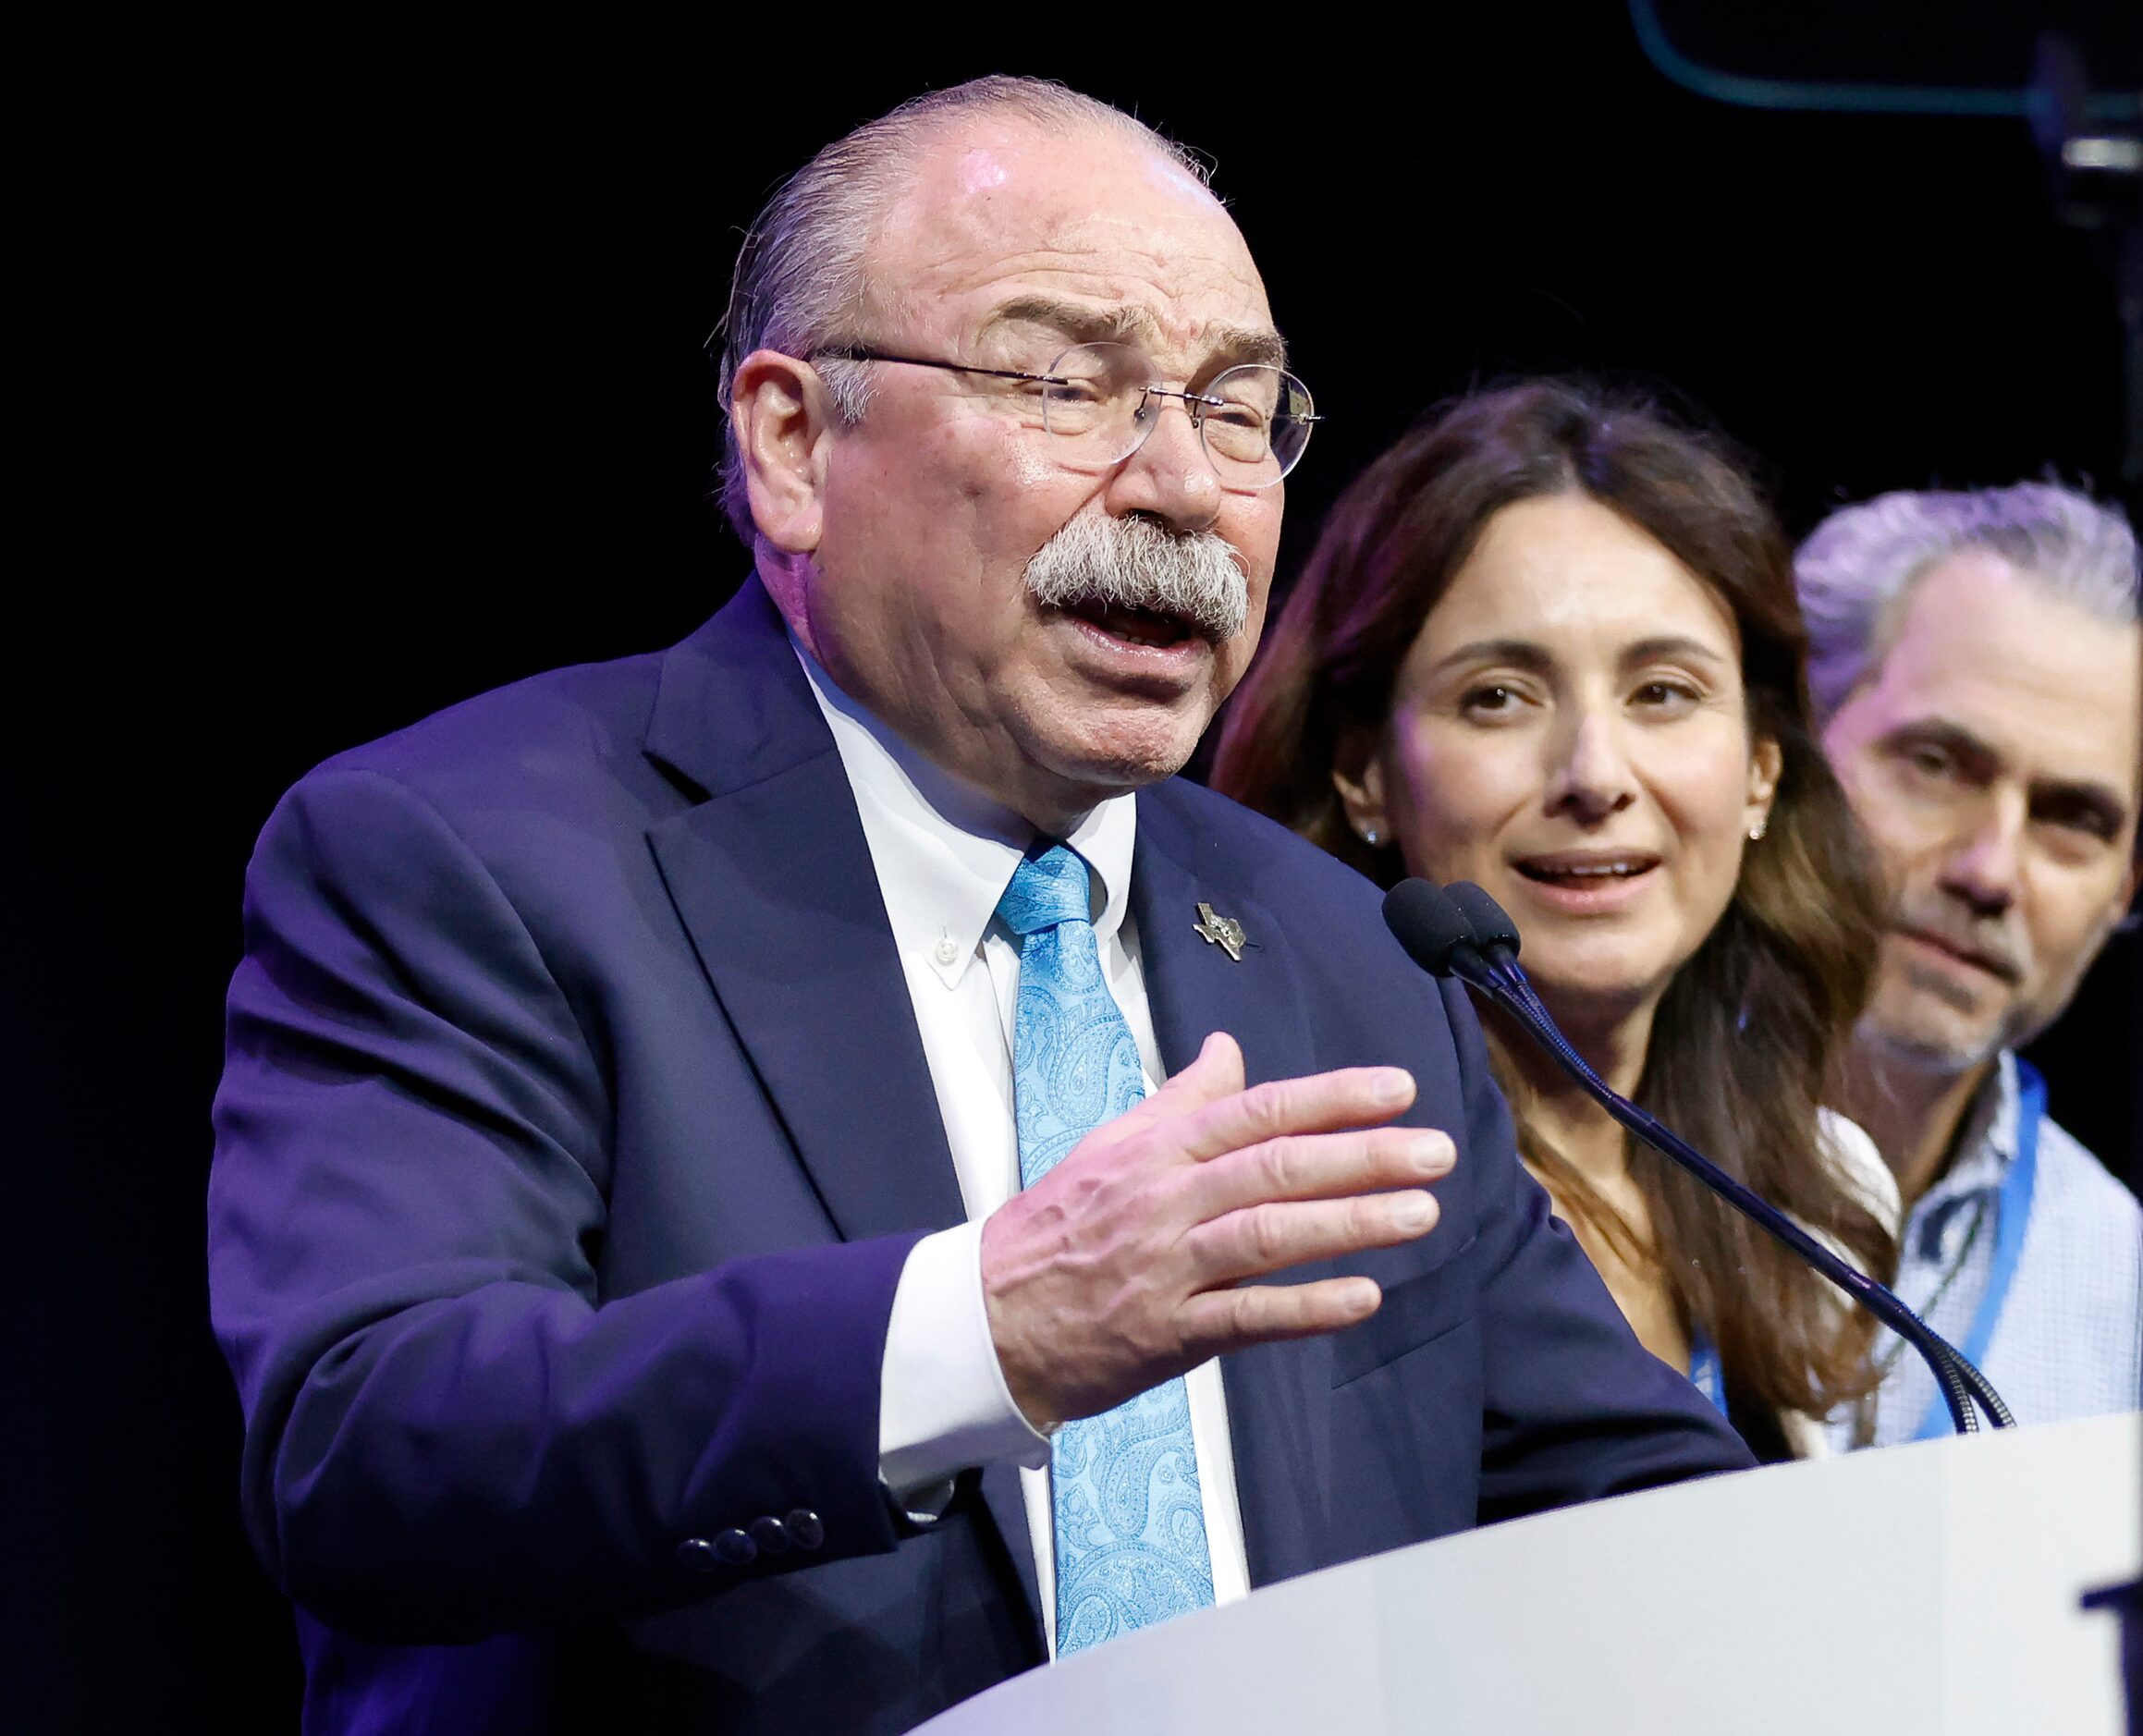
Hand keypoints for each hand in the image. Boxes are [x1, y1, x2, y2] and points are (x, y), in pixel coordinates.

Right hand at [980, 1030, 1454, 1429]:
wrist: (989, 1316)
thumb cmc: (1057, 1226)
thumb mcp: (1111, 1146)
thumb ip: (1179, 1102)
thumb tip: (1227, 1053)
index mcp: (1158, 1148)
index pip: (1257, 1110)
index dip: (1332, 1099)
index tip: (1398, 1090)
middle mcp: (1167, 1199)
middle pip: (1276, 1167)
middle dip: (1363, 1156)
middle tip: (1436, 1153)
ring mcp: (1168, 1266)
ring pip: (1270, 1234)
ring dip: (1351, 1223)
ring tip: (1421, 1214)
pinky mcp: (1167, 1332)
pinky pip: (1245, 1315)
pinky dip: (1305, 1306)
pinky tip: (1363, 1297)